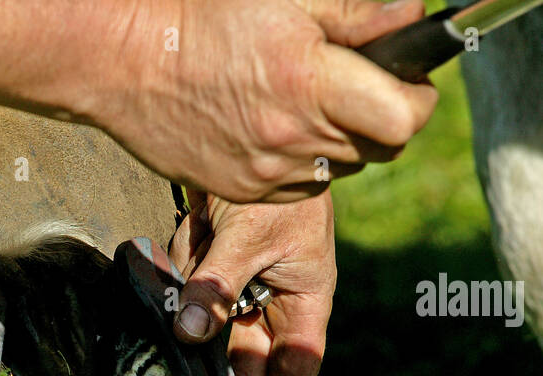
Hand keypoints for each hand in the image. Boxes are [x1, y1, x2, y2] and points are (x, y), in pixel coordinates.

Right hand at [97, 0, 437, 201]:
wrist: (126, 61)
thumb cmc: (204, 15)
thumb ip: (358, 13)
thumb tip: (413, 19)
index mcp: (312, 83)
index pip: (404, 118)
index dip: (416, 97)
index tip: (406, 80)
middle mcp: (293, 138)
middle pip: (381, 149)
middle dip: (384, 117)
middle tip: (360, 86)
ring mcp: (266, 173)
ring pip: (341, 169)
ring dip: (342, 141)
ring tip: (308, 103)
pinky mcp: (243, 190)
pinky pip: (299, 187)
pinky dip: (302, 162)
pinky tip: (275, 127)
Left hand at [169, 189, 334, 375]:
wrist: (253, 127)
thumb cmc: (279, 183)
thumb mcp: (251, 236)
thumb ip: (219, 287)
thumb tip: (189, 335)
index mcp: (305, 303)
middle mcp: (274, 303)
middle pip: (244, 366)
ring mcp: (239, 287)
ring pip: (207, 324)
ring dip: (196, 299)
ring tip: (204, 245)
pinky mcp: (209, 268)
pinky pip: (186, 286)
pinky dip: (183, 261)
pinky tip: (193, 224)